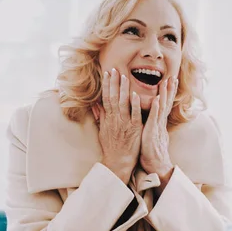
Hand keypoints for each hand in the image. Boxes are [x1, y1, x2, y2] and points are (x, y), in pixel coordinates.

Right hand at [92, 69, 141, 183]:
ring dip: (123, 89)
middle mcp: (115, 119)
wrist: (118, 161)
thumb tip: (95, 104)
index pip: (106, 98)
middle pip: (113, 97)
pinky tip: (136, 94)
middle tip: (114, 69)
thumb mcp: (103, 130)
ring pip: (123, 103)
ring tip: (124, 76)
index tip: (107, 73)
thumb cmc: (112, 146)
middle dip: (113, 83)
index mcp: (108, 118)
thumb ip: (101, 116)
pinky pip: (135, 114)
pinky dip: (135, 104)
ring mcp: (125, 123)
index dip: (107, 85)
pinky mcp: (135, 129)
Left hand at [140, 77, 177, 190]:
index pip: (163, 104)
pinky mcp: (152, 132)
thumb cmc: (151, 153)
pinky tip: (157, 99)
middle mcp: (160, 123)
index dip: (167, 93)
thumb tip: (151, 120)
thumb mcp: (151, 136)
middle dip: (169, 89)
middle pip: (166, 103)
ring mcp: (157, 127)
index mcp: (159, 123)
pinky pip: (154, 118)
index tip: (169, 81)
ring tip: (166, 82)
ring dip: (164, 94)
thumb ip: (151, 126)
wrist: (156, 166)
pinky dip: (156, 108)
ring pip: (162, 107)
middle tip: (172, 76)